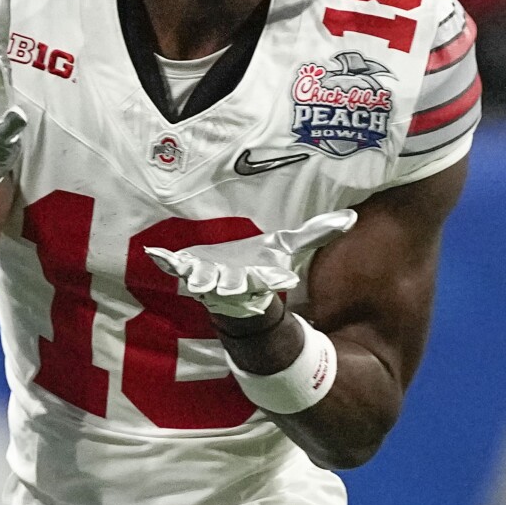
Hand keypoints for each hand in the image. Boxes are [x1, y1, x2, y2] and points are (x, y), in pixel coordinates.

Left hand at [145, 210, 356, 317]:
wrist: (230, 287)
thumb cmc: (259, 266)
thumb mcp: (287, 247)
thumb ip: (315, 234)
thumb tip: (350, 216)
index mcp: (261, 278)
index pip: (272, 281)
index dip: (276, 281)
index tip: (286, 280)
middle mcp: (235, 283)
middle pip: (236, 287)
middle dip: (234, 286)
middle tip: (232, 287)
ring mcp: (209, 279)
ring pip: (205, 285)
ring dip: (201, 283)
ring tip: (196, 282)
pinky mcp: (189, 270)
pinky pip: (175, 267)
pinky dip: (165, 261)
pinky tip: (155, 253)